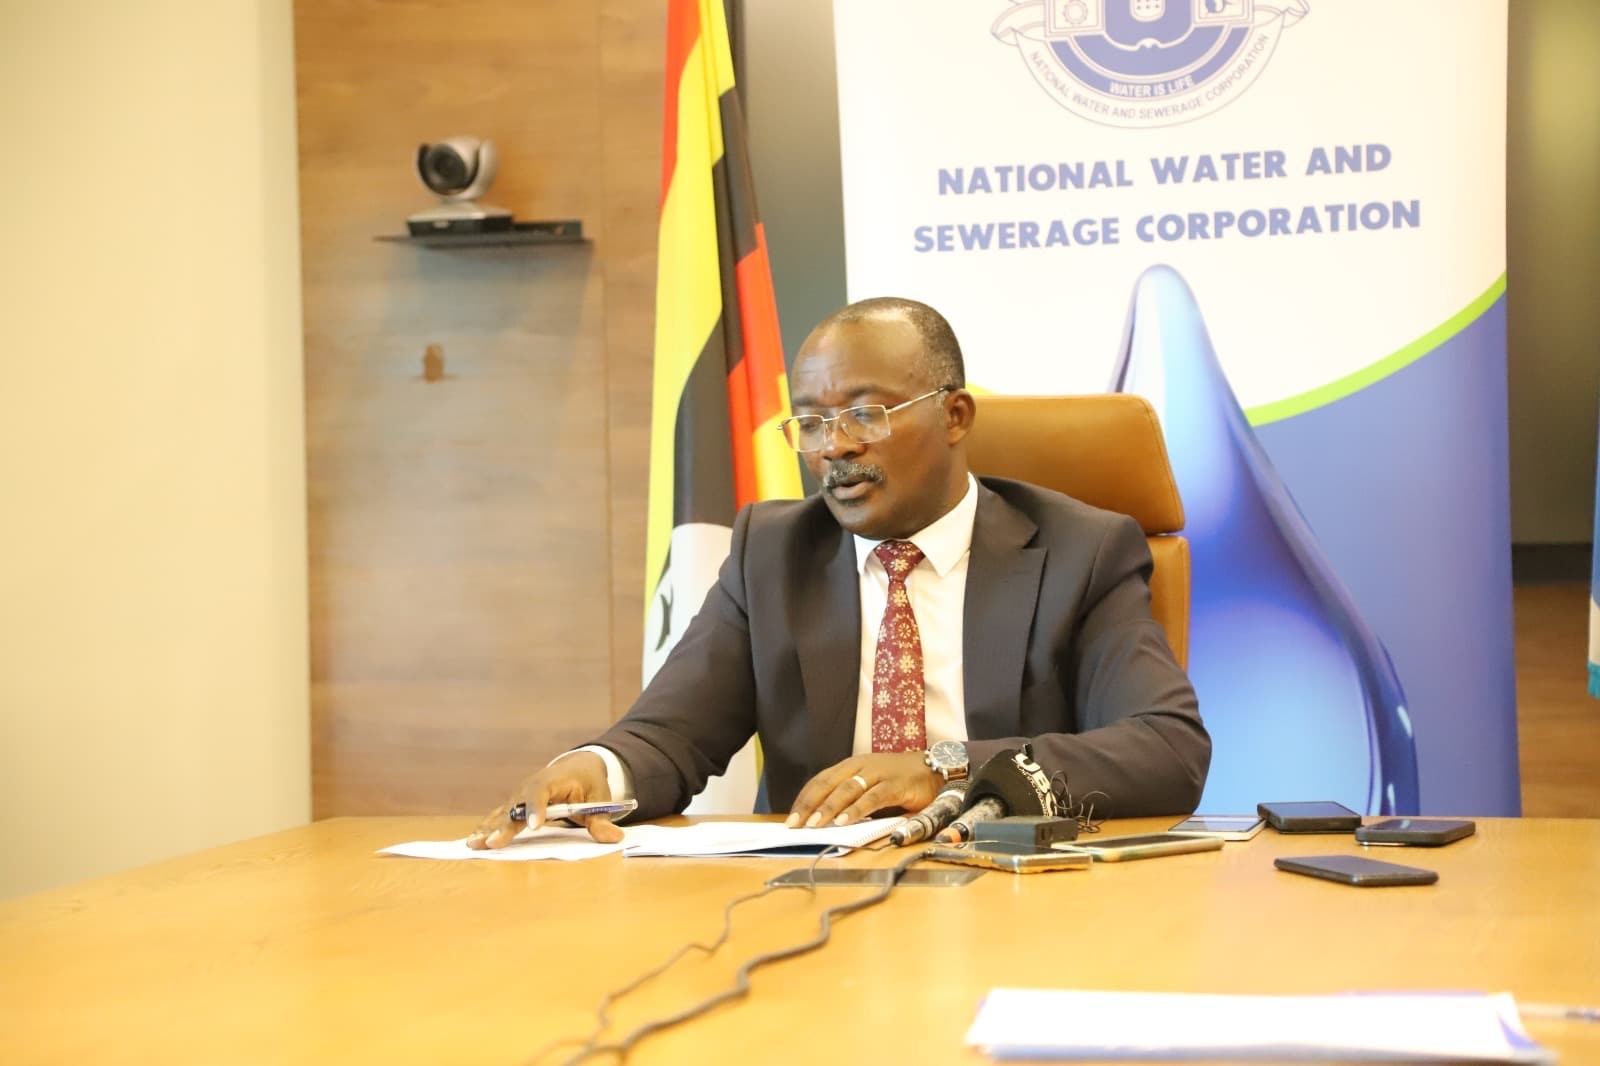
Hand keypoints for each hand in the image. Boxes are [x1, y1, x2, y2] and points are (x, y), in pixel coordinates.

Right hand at [466, 752, 624, 847]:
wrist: (578, 766)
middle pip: (515, 805)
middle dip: (505, 825)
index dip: (536, 808)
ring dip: (488, 828)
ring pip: (503, 812)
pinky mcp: (515, 805)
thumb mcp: (599, 798)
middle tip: (494, 842)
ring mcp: (520, 795)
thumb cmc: (589, 782)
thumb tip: (614, 837)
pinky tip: (474, 841)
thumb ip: (602, 820)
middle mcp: (531, 786)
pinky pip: (499, 816)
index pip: (541, 791)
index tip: (535, 826)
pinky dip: (487, 827)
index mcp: (553, 780)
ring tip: (475, 843)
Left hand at [786, 752, 941, 828]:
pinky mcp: (895, 784)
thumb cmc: (898, 780)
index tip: (791, 818)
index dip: (804, 799)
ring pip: (847, 790)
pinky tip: (845, 822)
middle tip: (795, 824)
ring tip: (815, 825)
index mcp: (851, 766)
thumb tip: (825, 821)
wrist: (934, 768)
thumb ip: (850, 799)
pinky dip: (856, 810)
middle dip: (809, 804)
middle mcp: (860, 766)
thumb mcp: (869, 786)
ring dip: (829, 808)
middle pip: (828, 784)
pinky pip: (872, 798)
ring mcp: (878, 774)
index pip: (820, 780)